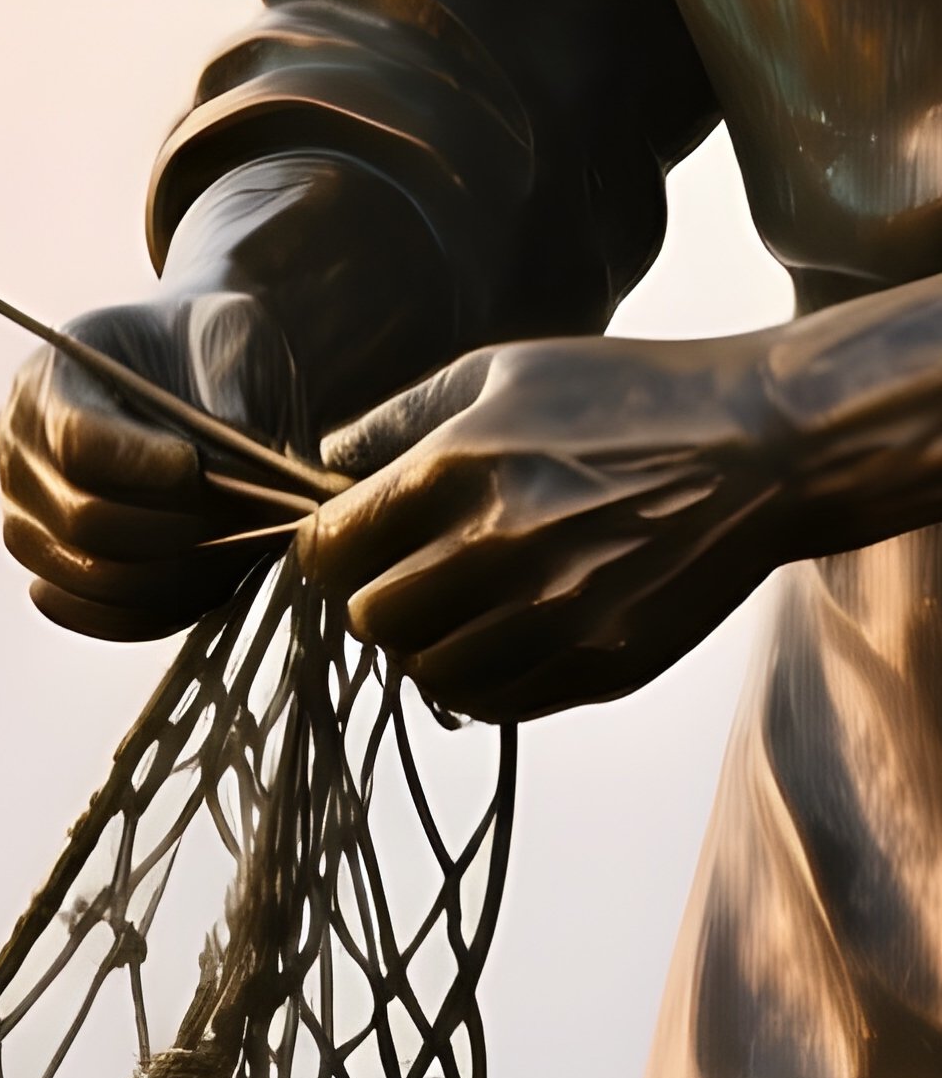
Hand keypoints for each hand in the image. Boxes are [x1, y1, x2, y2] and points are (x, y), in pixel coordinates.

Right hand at [0, 293, 304, 639]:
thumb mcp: (230, 335)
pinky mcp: (56, 570)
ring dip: (175, 574)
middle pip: (82, 520)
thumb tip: (236, 461)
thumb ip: (230, 388)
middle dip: (171, 527)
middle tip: (240, 516)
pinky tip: (206, 582)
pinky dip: (156, 612)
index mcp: (49, 381)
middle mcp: (21, 455)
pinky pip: (96, 615)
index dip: (138, 463)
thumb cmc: (210, 348)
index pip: (76, 442)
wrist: (196, 375)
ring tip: (238, 546)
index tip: (195, 464)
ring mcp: (31, 519)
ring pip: (89, 577)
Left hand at [298, 332, 791, 720]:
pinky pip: (495, 704)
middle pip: (368, 619)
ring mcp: (553, 615)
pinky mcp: (600, 663)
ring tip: (460, 606)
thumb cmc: (620, 397)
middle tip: (409, 573)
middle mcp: (497, 549)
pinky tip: (506, 633)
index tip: (349, 540)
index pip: (328, 548)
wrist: (760, 445)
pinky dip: (482, 679)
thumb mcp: (497, 374)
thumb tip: (317, 463)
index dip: (326, 547)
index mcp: (456, 469)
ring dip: (428, 644)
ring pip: (426, 673)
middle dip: (375, 595)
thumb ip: (392, 422)